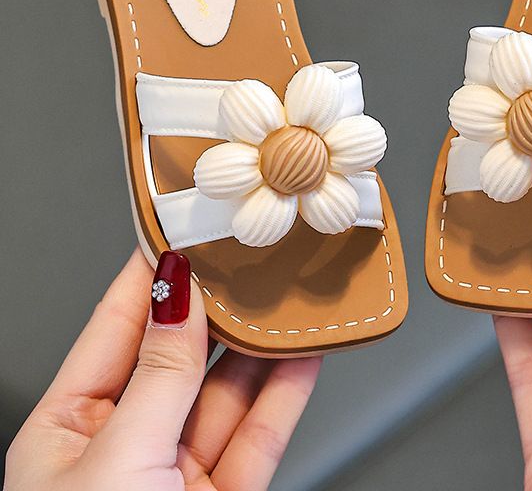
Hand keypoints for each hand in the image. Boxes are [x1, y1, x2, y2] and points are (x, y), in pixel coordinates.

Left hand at [4, 249, 319, 490]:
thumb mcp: (117, 460)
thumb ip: (159, 373)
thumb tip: (176, 292)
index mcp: (68, 425)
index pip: (117, 323)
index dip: (152, 271)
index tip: (186, 224)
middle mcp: (124, 441)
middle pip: (181, 351)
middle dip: (218, 304)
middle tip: (251, 255)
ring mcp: (177, 470)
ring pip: (228, 389)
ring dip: (260, 343)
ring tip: (288, 294)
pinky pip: (261, 431)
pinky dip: (286, 391)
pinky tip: (304, 353)